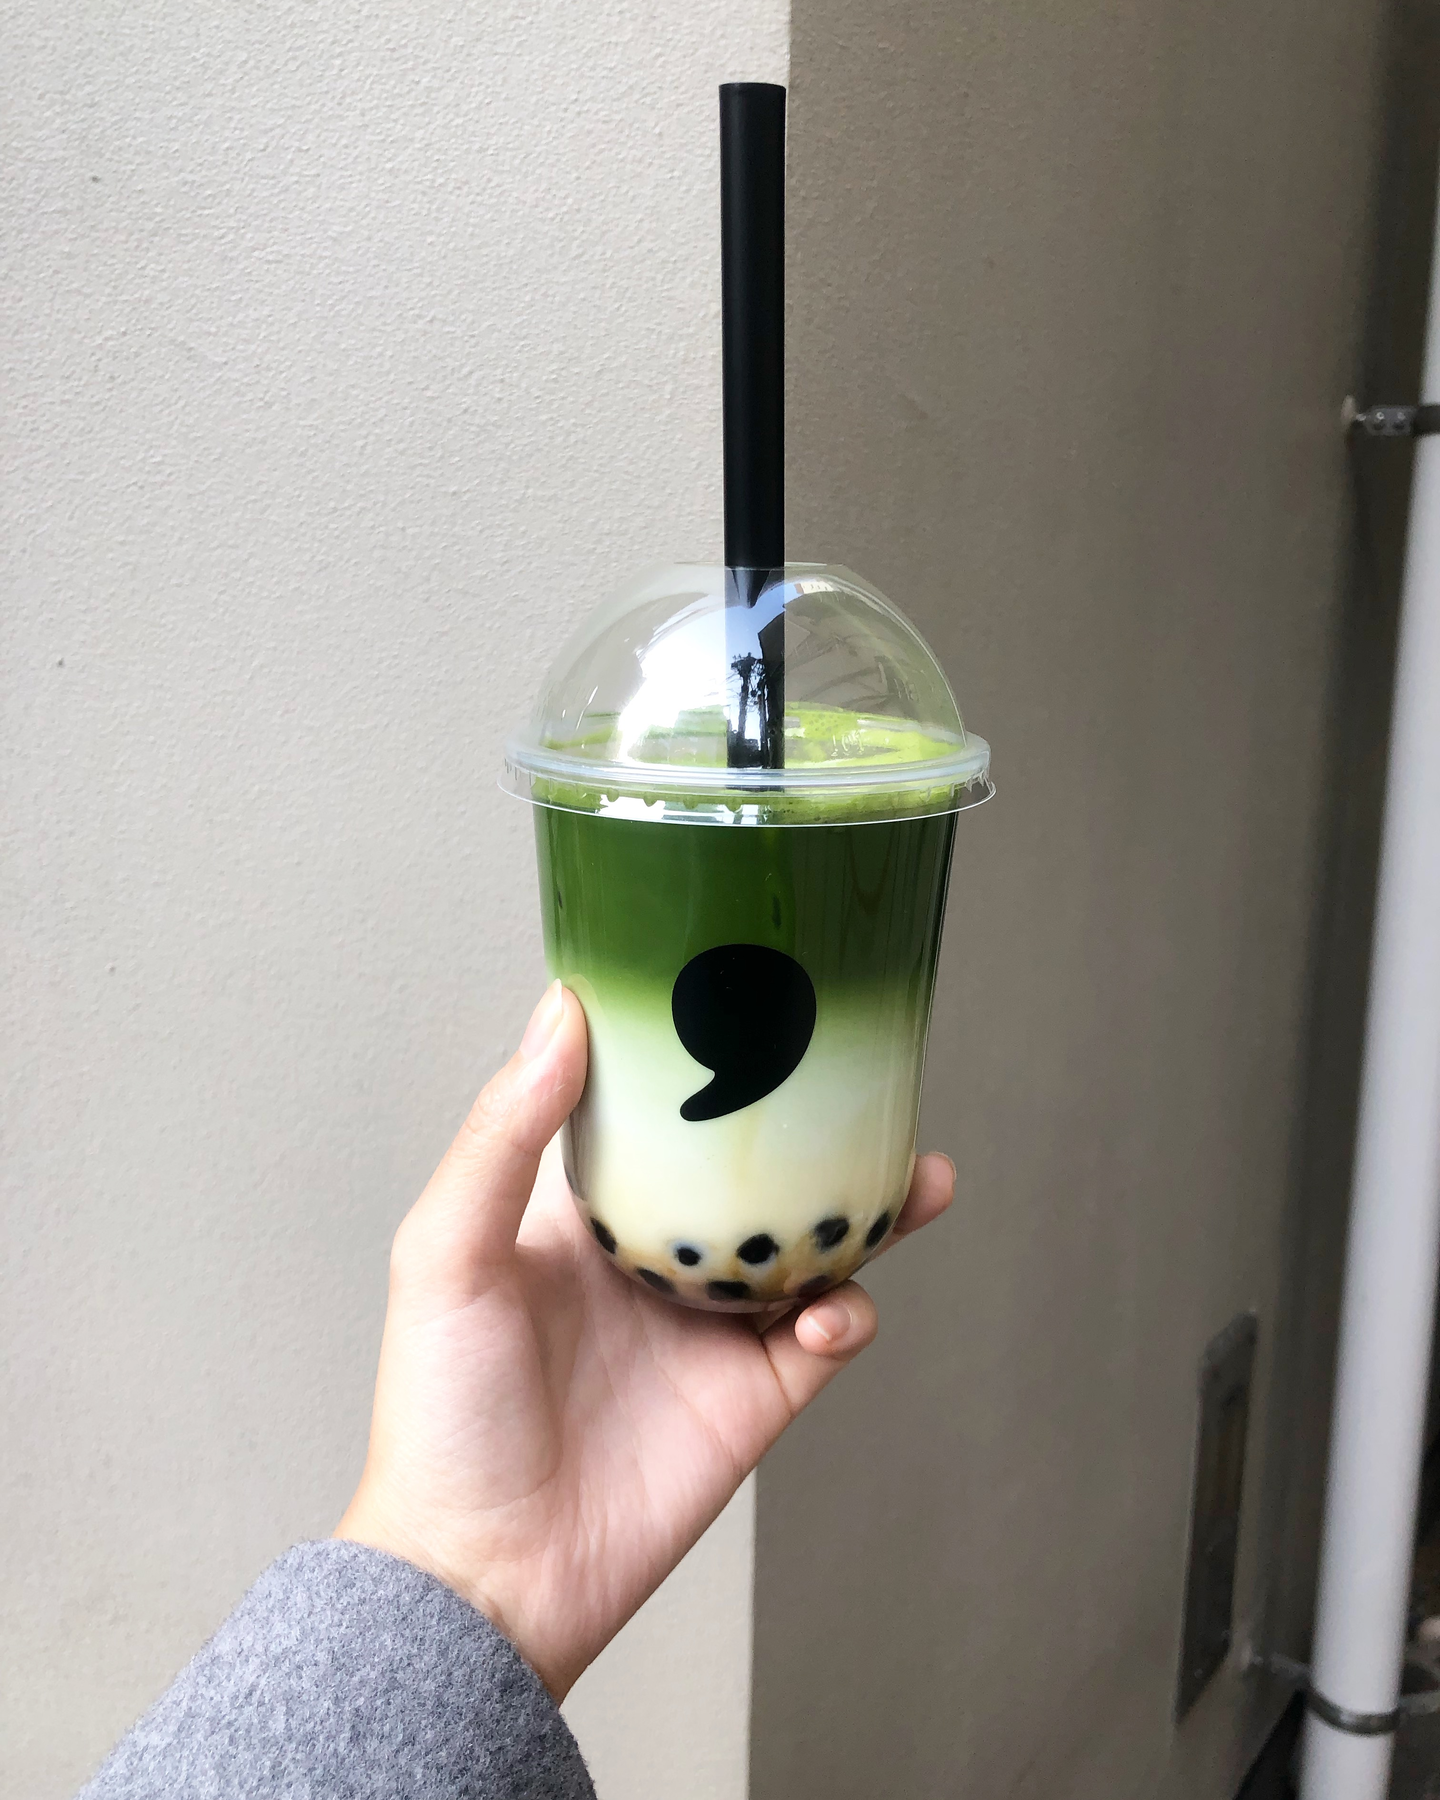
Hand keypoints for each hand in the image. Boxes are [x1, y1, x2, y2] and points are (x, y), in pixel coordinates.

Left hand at [336, 981, 953, 1698]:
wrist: (486, 1572)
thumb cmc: (442, 1413)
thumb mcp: (448, 1252)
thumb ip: (505, 1133)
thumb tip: (563, 1012)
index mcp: (587, 1212)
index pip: (658, 1113)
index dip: (703, 1058)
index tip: (752, 995)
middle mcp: (658, 1256)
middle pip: (756, 1170)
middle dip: (818, 1127)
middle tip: (869, 1080)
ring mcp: (711, 1325)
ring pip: (814, 1243)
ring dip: (872, 1210)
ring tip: (918, 1176)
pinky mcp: (754, 1394)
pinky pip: (827, 1333)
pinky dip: (848, 1308)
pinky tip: (832, 1304)